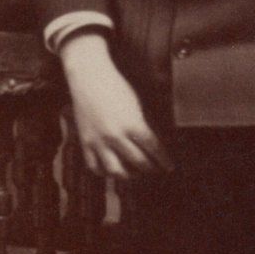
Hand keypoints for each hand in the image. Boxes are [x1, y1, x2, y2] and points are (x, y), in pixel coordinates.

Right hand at [60, 34, 171, 178]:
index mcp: (132, 124)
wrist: (89, 77)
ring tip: (134, 173)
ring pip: (115, 171)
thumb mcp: (137, 105)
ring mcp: (99, 141)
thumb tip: (155, 143)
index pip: (154, 149)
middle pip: (138, 162)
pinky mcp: (85, 142)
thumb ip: (145, 125)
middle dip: (150, 168)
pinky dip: (104, 173)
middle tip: (154, 169)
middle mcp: (116, 136)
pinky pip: (94, 166)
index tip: (169, 166)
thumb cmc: (116, 87)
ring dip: (128, 176)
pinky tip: (112, 171)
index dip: (164, 160)